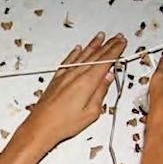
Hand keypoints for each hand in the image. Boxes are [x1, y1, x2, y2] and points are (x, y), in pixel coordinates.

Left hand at [24, 32, 126, 149]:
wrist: (40, 126)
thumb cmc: (63, 123)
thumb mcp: (91, 113)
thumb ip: (101, 92)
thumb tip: (108, 78)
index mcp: (87, 82)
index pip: (105, 61)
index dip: (115, 50)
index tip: (122, 42)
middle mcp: (75, 75)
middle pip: (96, 56)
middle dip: (108, 45)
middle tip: (117, 37)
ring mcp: (64, 76)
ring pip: (82, 55)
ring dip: (93, 45)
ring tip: (100, 36)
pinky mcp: (56, 79)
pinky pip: (68, 61)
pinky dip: (74, 53)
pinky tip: (78, 49)